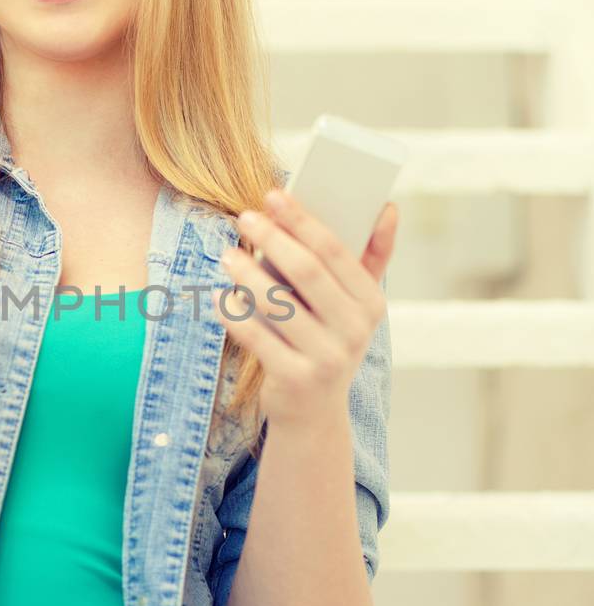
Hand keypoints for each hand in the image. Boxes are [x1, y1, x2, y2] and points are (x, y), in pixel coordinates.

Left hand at [211, 189, 397, 425]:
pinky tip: (217, 297)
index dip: (303, 220)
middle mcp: (355, 331)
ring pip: (279, 304)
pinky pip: (258, 338)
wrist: (315, 412)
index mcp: (372, 303)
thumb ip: (371, 256)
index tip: (273, 193)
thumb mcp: (355, 305)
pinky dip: (234, 315)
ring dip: (248, 274)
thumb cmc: (329, 340)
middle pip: (307, 272)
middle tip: (244, 217)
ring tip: (226, 254)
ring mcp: (327, 358)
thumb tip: (389, 207)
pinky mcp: (296, 380)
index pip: (336, 251)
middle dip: (274, 240)